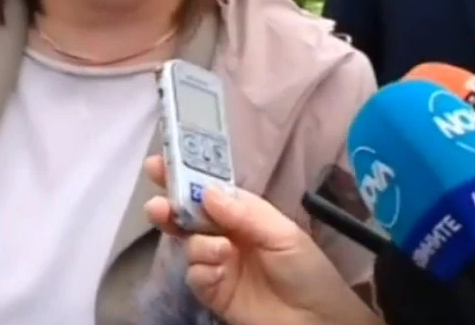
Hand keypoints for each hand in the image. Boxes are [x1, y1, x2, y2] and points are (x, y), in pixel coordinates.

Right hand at [142, 156, 379, 324]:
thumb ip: (244, 213)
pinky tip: (221, 274)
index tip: (160, 164)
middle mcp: (226, 235)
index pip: (209, 190)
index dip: (185, 176)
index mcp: (243, 213)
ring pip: (189, 244)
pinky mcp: (213, 291)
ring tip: (222, 251)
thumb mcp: (283, 234)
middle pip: (188, 215)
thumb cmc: (307, 270)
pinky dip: (203, 272)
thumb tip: (207, 192)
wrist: (317, 321)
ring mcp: (218, 263)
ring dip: (198, 244)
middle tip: (158, 206)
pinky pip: (194, 275)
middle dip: (169, 206)